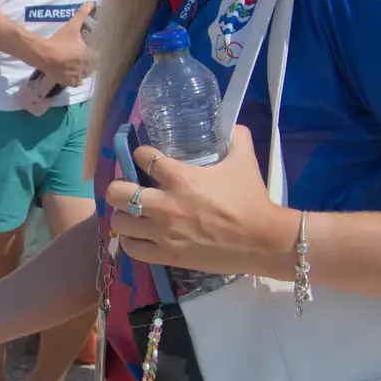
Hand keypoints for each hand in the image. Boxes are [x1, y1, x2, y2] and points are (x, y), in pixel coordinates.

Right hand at [31, 18, 90, 87]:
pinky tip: (70, 74)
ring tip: (76, 67)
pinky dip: (74, 79)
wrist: (43, 54)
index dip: (94, 53)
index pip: (97, 55)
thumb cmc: (58, 40)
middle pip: (91, 66)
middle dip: (88, 63)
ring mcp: (76, 75)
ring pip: (83, 75)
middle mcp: (84, 66)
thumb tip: (91, 2)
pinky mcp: (68, 81)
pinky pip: (75, 82)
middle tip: (81, 59)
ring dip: (81, 72)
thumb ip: (82, 15)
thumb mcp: (71, 26)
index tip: (90, 51)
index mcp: (87, 53)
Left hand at [105, 125, 298, 278]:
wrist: (262, 241)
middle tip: (128, 189)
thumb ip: (236, 138)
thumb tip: (231, 124)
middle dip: (118, 187)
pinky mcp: (166, 255)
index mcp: (181, 178)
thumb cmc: (251, 199)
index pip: (143, 158)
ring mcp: (162, 232)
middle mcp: (165, 204)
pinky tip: (137, 235)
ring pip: (119, 221)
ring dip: (122, 215)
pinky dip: (130, 240)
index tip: (145, 158)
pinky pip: (131, 248)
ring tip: (131, 213)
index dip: (141, 155)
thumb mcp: (244, 161)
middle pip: (118, 192)